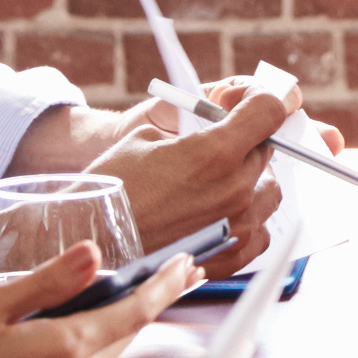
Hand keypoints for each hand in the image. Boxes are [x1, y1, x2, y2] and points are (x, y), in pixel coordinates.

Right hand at [0, 241, 182, 357]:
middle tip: (167, 274)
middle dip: (147, 302)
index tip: (185, 266)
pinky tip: (66, 338)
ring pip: (103, 357)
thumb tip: (93, 256)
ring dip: (113, 328)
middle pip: (125, 335)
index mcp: (66, 350)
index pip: (135, 312)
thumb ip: (48, 282)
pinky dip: (86, 353)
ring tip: (111, 299)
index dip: (164, 286)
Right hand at [84, 85, 292, 265]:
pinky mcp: (231, 258)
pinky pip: (261, 230)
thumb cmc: (110, 188)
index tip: (249, 101)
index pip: (268, 111)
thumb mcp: (146, 136)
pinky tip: (222, 212)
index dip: (262, 99)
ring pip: (269, 191)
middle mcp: (234, 190)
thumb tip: (223, 118)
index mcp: (214, 153)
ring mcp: (236, 227)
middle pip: (266, 151)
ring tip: (220, 180)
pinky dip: (249, 216)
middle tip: (221, 142)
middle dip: (247, 141)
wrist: (89, 242)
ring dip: (252, 179)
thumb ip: (195, 126)